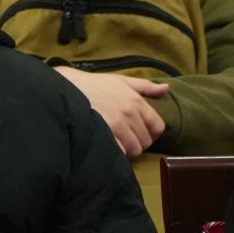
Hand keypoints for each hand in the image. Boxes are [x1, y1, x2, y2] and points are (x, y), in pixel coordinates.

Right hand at [53, 67, 167, 157]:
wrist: (67, 88)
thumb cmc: (93, 84)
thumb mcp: (120, 80)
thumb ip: (145, 86)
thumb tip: (166, 88)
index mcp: (136, 101)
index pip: (157, 126)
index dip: (153, 134)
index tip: (144, 134)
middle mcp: (129, 113)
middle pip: (146, 140)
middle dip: (138, 142)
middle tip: (127, 140)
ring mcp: (116, 124)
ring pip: (134, 149)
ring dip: (128, 150)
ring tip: (118, 144)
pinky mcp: (103, 133)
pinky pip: (118, 151)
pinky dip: (115, 152)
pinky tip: (109, 146)